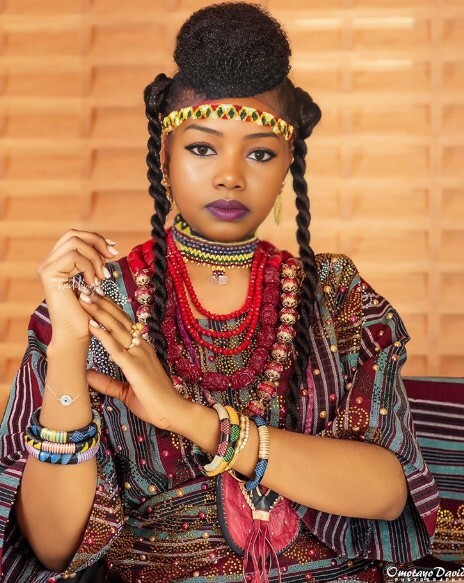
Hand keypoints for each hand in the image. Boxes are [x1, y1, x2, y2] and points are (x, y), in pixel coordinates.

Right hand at [37, 229, 118, 343]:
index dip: (95, 238)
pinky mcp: (48, 274)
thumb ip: (95, 263)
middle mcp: (48, 262)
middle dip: (97, 242)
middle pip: (73, 234)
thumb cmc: (88, 312)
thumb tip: (109, 246)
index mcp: (58, 263)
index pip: (74, 236)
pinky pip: (74, 256)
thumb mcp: (94, 281)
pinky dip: (88, 266)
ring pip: (74, 242)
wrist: (77, 334)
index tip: (113, 250)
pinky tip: (93, 283)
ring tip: (102, 277)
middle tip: (112, 256)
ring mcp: (46, 267)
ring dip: (95, 257)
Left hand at [79, 291, 188, 429]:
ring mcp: (140, 355)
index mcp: (141, 349)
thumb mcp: (125, 391)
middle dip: (101, 304)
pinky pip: (117, 348)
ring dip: (99, 312)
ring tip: (85, 297)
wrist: (174, 412)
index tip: (94, 296)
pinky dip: (103, 335)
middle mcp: (141, 347)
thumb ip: (107, 382)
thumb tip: (88, 375)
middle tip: (85, 288)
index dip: (108, 309)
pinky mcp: (136, 367)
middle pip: (119, 320)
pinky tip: (92, 325)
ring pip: (117, 328)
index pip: (123, 324)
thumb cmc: (154, 403)